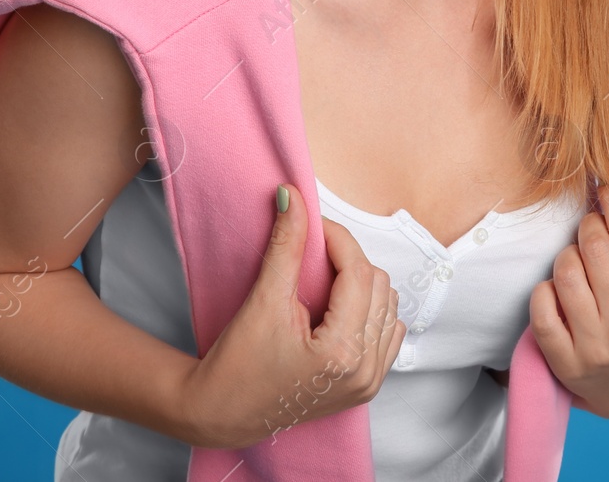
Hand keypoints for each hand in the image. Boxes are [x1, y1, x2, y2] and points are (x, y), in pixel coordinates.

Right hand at [180, 184, 404, 448]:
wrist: (223, 412)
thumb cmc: (237, 365)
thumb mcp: (263, 301)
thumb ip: (286, 246)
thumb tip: (293, 197)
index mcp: (343, 354)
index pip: (357, 274)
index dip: (338, 239)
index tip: (313, 222)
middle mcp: (366, 371)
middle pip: (377, 286)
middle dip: (347, 259)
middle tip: (313, 249)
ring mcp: (369, 382)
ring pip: (386, 305)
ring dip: (360, 283)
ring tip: (322, 279)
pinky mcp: (366, 385)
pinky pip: (386, 331)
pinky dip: (369, 309)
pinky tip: (339, 305)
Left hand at [528, 185, 608, 417]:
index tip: (605, 191)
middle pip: (595, 251)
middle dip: (588, 227)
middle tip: (588, 226)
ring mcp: (594, 349)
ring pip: (565, 274)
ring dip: (566, 256)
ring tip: (574, 259)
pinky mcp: (565, 363)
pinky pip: (541, 309)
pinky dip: (544, 290)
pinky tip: (556, 289)